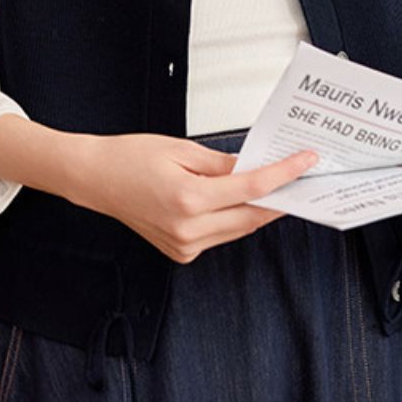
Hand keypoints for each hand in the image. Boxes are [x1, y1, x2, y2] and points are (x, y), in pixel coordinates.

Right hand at [63, 133, 319, 261]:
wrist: (96, 179)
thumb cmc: (130, 158)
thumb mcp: (182, 150)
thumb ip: (223, 163)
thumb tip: (254, 168)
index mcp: (189, 199)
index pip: (252, 189)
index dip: (284, 174)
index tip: (305, 162)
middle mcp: (187, 228)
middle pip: (251, 215)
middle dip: (279, 197)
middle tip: (300, 178)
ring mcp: (183, 244)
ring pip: (238, 229)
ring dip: (258, 210)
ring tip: (276, 187)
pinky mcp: (180, 251)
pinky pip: (219, 236)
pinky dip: (233, 219)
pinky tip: (239, 202)